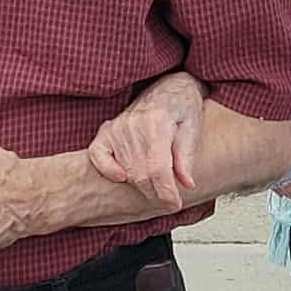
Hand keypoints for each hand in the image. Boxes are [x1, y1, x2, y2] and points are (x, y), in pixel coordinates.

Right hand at [87, 75, 204, 210]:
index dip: (166, 191)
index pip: (157, 168)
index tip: (174, 203)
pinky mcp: (107, 130)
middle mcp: (133, 125)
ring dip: (140, 186)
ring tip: (155, 189)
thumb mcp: (193, 128)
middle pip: (140, 174)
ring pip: (124, 171)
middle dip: (155, 192)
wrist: (169, 87)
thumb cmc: (183, 107)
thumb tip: (187, 184)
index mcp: (157, 123)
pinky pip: (97, 155)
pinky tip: (121, 177)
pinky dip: (107, 170)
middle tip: (168, 198)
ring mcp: (117, 127)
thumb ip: (187, 156)